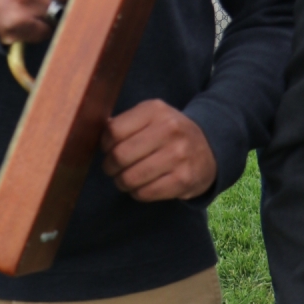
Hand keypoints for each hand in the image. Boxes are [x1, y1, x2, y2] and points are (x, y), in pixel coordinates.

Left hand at [100, 99, 216, 200]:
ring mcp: (179, 155)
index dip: (104, 145)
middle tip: (112, 168)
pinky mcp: (184, 180)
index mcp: (155, 110)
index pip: (113, 130)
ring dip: (121, 182)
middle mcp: (169, 130)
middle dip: (110, 167)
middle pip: (120, 155)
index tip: (106, 150)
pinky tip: (141, 186)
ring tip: (124, 179)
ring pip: (131, 177)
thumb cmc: (169, 132)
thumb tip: (95, 135)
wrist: (209, 148)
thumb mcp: (151, 116)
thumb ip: (125, 122)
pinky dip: (137, 193)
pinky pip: (146, 193)